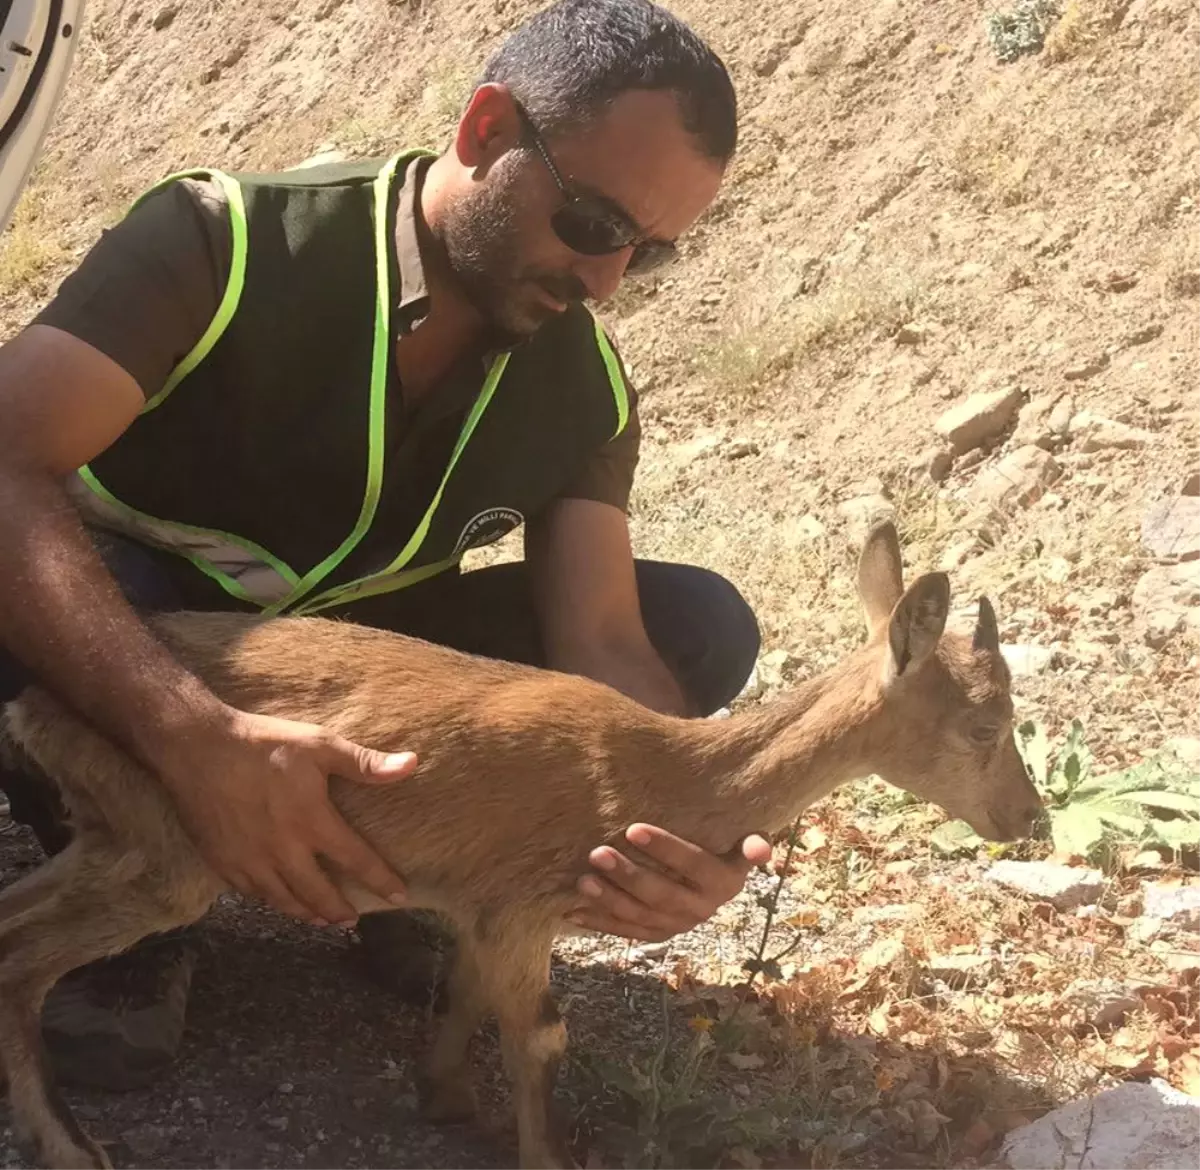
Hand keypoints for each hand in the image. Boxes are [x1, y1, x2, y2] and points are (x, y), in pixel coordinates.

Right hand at [156, 707, 416, 925]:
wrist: (196, 747)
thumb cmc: (263, 743)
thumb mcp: (319, 745)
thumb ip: (364, 762)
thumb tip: (411, 765)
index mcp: (311, 822)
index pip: (355, 860)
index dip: (381, 880)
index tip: (400, 896)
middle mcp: (282, 850)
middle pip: (317, 893)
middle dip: (339, 910)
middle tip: (353, 920)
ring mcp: (249, 860)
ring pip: (282, 899)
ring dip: (305, 912)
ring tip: (320, 920)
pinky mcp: (221, 861)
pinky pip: (250, 893)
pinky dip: (269, 902)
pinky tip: (276, 900)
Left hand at [567, 823, 772, 942]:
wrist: (716, 884)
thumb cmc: (723, 848)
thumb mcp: (741, 844)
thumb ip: (751, 843)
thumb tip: (764, 851)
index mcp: (725, 883)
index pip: (693, 864)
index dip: (665, 848)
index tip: (632, 828)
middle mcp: (702, 909)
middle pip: (661, 893)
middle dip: (627, 874)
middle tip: (597, 853)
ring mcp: (677, 926)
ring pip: (640, 916)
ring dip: (609, 900)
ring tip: (583, 880)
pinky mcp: (656, 935)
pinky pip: (625, 932)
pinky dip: (598, 922)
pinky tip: (573, 912)